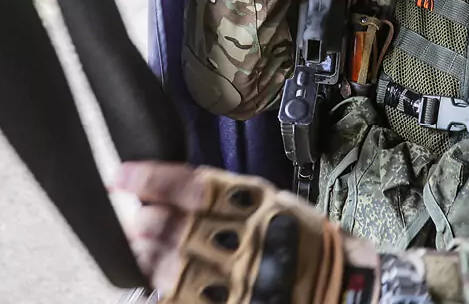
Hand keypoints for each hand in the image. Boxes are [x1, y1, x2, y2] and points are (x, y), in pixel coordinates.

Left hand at [114, 162, 351, 303]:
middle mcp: (244, 236)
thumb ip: (235, 199)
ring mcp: (237, 276)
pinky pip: (184, 300)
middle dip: (147, 222)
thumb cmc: (314, 242)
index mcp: (257, 203)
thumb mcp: (280, 204)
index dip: (150, 181)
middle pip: (174, 226)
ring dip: (148, 257)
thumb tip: (180, 196)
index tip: (121, 177)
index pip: (190, 185)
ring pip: (172, 266)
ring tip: (139, 248)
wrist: (346, 287)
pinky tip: (154, 285)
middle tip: (135, 220)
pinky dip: (164, 291)